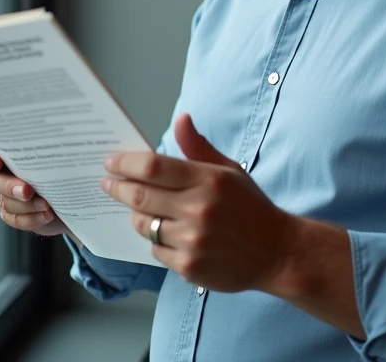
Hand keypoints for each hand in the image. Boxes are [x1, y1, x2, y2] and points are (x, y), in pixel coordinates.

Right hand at [0, 136, 70, 238]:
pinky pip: (14, 218)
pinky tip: (48, 214)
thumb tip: (53, 131)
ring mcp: (0, 192)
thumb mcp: (55, 144)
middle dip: (8, 185)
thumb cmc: (61, 155)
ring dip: (24, 204)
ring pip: (1, 200)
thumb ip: (45, 139)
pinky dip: (31, 217)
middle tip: (27, 190)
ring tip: (46, 204)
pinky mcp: (12, 212)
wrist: (73, 184)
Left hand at [100, 113, 296, 292]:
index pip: (153, 167)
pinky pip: (155, 250)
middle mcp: (198, 210)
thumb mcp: (230, 170)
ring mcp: (192, 241)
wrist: (277, 252)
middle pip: (139, 196)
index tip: (110, 162)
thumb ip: (198, 147)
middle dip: (117, 187)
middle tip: (107, 182)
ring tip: (140, 209)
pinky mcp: (189, 267)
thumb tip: (181, 119)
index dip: (125, 163)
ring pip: (143, 225)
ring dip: (136, 215)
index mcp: (208, 180)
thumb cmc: (251, 207)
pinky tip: (168, 234)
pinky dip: (156, 240)